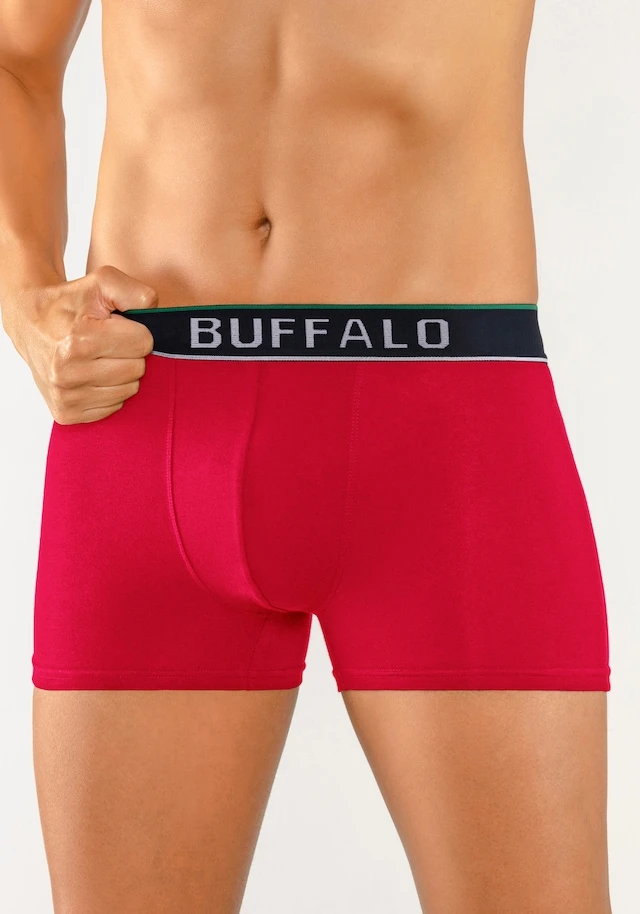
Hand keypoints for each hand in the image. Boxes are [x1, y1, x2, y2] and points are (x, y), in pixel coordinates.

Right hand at [5, 265, 156, 423]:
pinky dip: (109, 391)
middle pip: (138, 369)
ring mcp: (66, 396)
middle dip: (129, 352)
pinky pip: (114, 407)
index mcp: (79, 340)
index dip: (136, 330)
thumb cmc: (71, 304)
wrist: (31, 324)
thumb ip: (136, 293)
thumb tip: (159, 318)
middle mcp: (68, 372)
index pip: (143, 343)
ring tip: (99, 358)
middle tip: (108, 342)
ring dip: (121, 373)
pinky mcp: (66, 413)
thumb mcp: (103, 282)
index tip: (117, 326)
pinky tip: (92, 375)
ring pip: (129, 390)